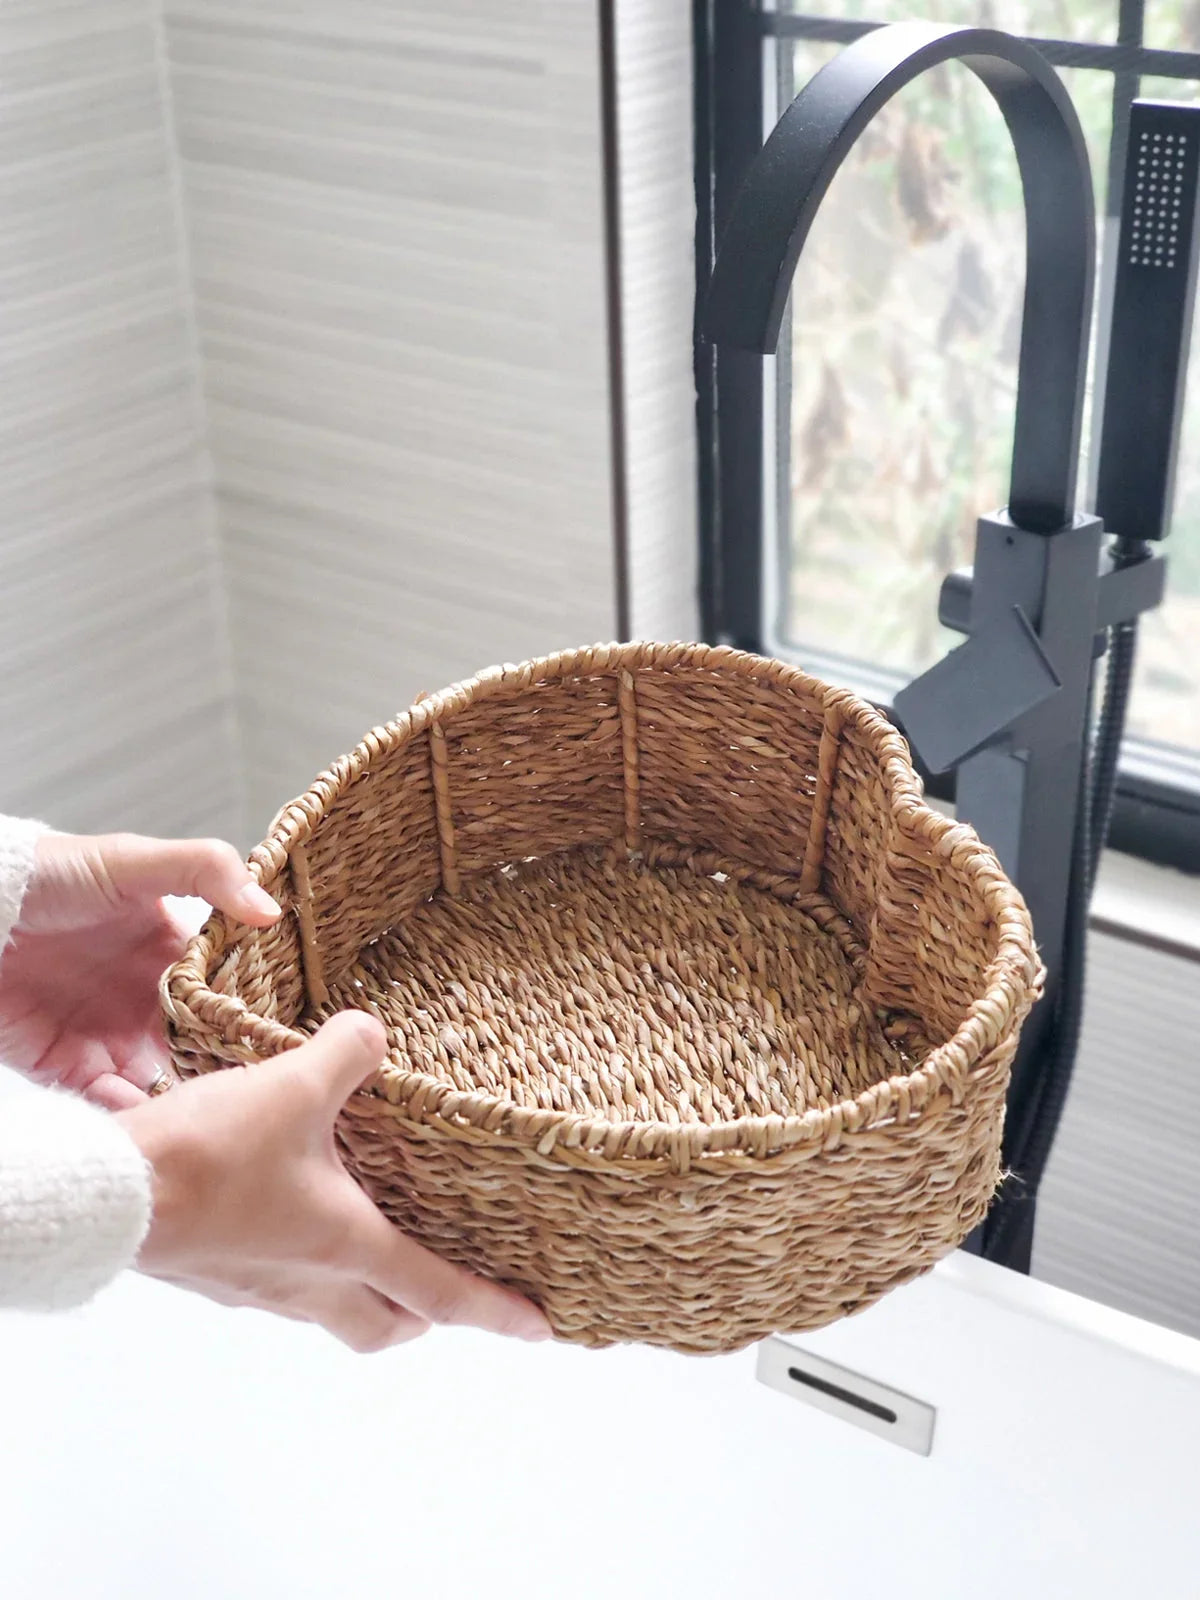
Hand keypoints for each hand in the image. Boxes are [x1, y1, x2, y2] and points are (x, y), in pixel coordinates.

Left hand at [0, 832, 280, 1109]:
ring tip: (215, 1115)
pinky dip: (135, 1115)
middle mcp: (150, 998)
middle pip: (206, 1044)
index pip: (231, 988)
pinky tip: (154, 1116)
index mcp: (174, 952)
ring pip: (168, 1080)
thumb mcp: (136, 860)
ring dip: (189, 1097)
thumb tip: (271, 910)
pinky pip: (115, 1103)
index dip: (258, 1009)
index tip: (289, 1031)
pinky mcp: (72, 1068)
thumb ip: (208, 872)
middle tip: (262, 1089)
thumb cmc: (51, 875)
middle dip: (229, 1065)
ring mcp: (113, 1036)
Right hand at [117, 1012, 552, 1351]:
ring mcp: (256, 1286)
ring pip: (326, 1308)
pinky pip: (275, 1282)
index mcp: (347, 1248)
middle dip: (419, 1314)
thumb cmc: (208, 1158)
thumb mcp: (292, 1086)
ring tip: (367, 1234)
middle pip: (381, 1324)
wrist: (109, 1195)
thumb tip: (374, 1032)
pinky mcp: (214, 1274)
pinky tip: (286, 1210)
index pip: (441, 1293)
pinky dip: (299, 1260)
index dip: (496, 1311)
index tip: (540, 1331)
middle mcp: (307, 1282)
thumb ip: (348, 1054)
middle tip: (439, 1288)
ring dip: (357, 1284)